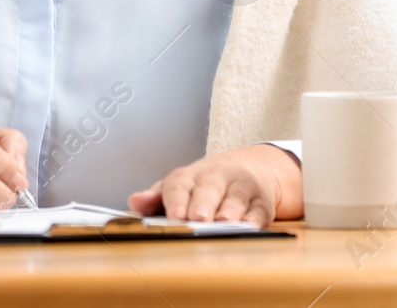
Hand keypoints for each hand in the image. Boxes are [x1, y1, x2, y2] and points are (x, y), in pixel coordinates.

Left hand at [126, 144, 301, 225]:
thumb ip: (156, 197)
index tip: (174, 215)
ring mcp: (241, 187)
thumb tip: (134, 202)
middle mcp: (217, 177)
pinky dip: (256, 218)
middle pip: (209, 188)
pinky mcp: (262, 200)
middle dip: (203, 204)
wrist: (248, 169)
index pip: (180, 183)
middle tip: (197, 219)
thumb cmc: (205, 185)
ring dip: (230, 211)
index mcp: (191, 175)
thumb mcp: (179, 186)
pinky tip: (251, 226)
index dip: (176, 199)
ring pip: (235, 198)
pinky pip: (260, 209)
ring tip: (223, 223)